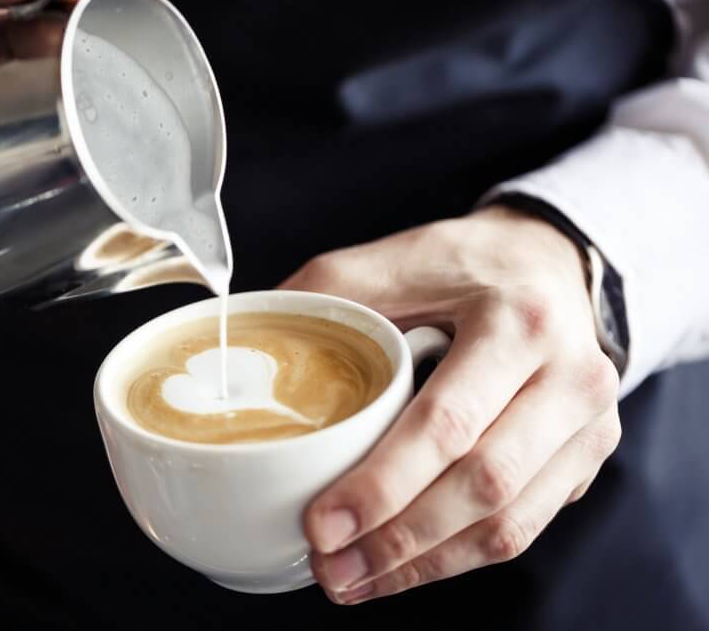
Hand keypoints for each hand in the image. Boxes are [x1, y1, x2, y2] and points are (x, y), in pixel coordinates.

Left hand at [281, 206, 621, 603]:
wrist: (548, 263)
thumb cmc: (467, 263)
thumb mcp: (394, 257)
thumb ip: (324, 296)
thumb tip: (249, 346)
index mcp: (518, 321)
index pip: (448, 422)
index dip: (382, 484)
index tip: (323, 524)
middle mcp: (570, 376)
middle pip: (484, 485)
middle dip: (397, 540)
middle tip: (330, 565)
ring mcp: (588, 424)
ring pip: (509, 523)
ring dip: (424, 565)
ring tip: (353, 579)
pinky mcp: (583, 459)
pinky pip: (523, 528)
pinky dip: (456, 559)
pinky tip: (403, 568)